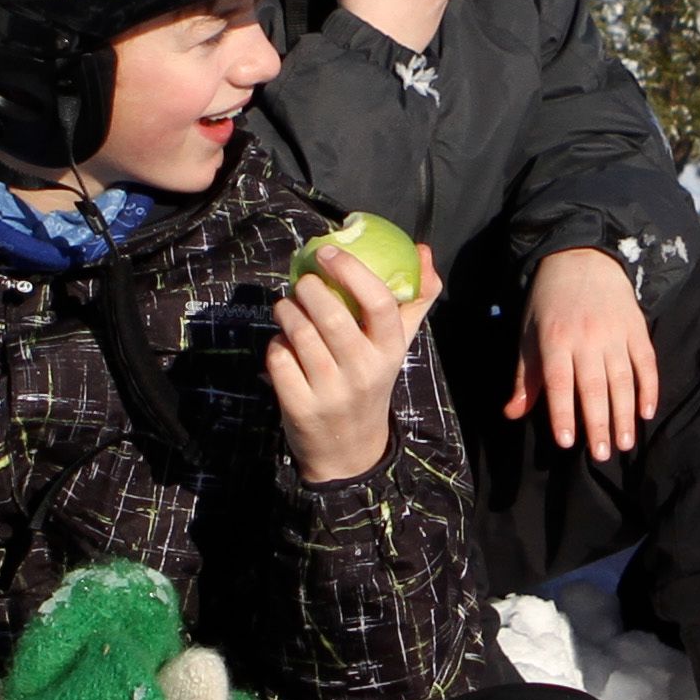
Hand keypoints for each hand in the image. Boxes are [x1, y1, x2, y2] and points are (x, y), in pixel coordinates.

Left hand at [271, 230, 438, 482]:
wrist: (351, 449)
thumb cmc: (372, 381)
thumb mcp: (398, 344)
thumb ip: (414, 298)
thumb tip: (424, 250)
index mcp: (390, 351)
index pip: (379, 303)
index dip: (351, 271)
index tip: (328, 252)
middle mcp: (364, 372)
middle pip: (332, 317)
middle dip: (308, 290)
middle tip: (302, 283)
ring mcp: (331, 392)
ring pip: (300, 335)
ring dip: (286, 311)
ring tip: (286, 307)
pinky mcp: (301, 407)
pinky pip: (279, 359)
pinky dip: (276, 343)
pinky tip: (283, 343)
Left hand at [511, 246, 660, 461]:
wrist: (581, 258)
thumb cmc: (549, 302)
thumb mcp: (529, 335)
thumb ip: (526, 377)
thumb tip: (512, 413)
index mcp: (555, 340)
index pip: (559, 383)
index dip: (563, 413)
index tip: (567, 442)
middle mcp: (586, 338)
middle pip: (593, 387)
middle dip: (598, 423)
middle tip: (602, 454)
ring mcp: (615, 333)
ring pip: (622, 379)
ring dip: (625, 414)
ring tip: (625, 442)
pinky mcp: (636, 328)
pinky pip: (646, 362)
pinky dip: (649, 388)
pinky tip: (647, 411)